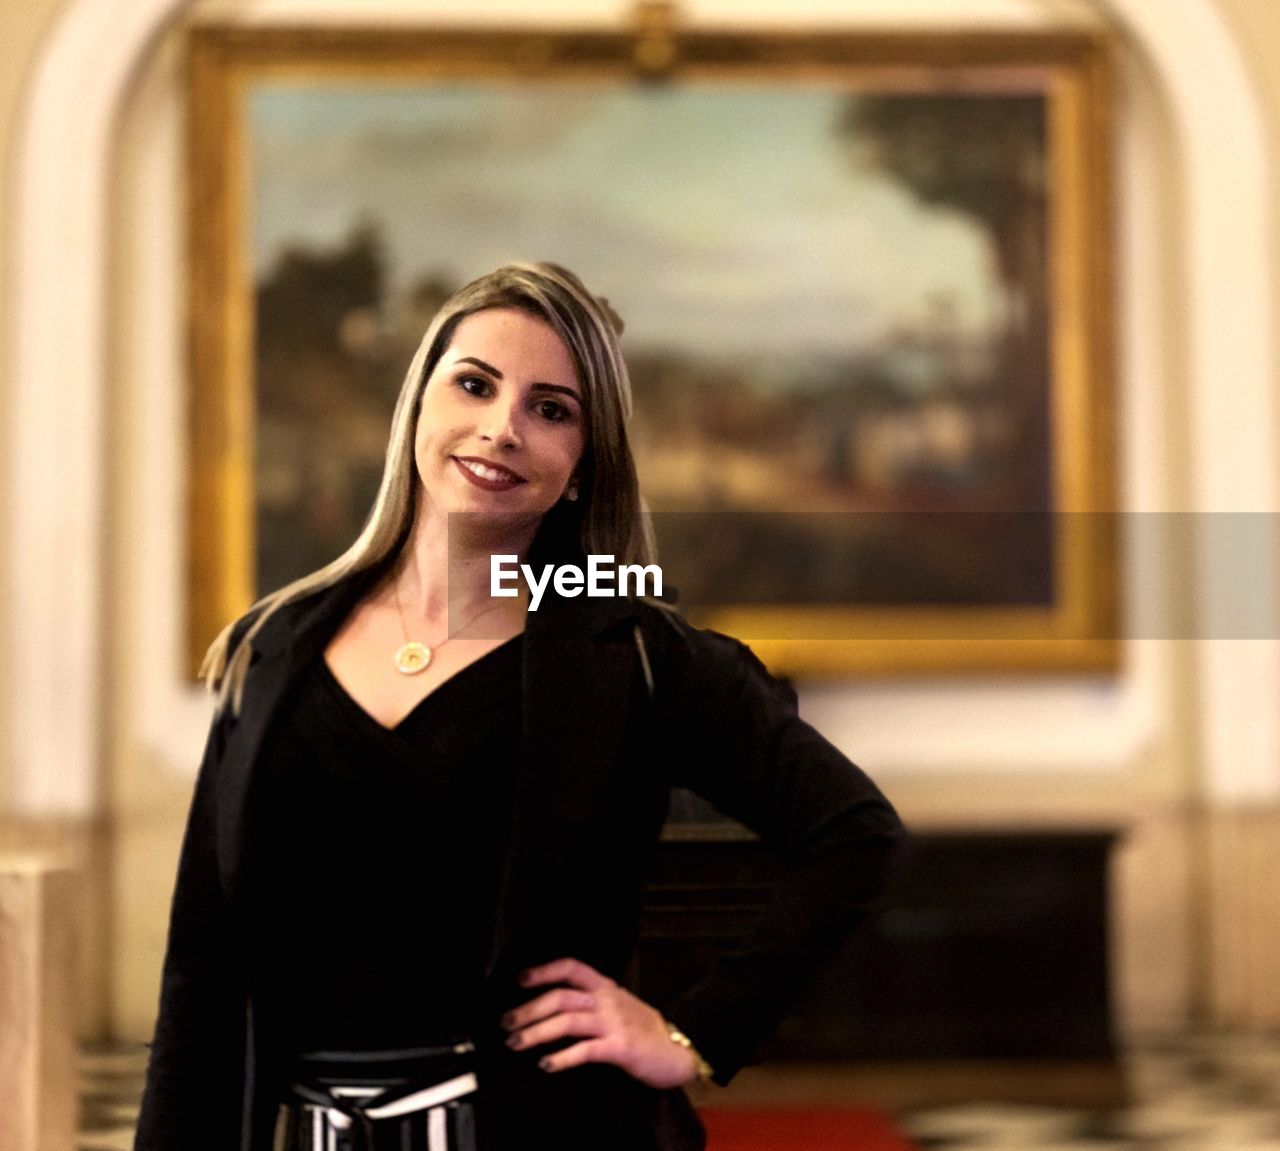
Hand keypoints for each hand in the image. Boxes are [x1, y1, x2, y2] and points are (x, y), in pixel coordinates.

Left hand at [500, 957, 697, 1088]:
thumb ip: (592, 1001)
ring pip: (567, 1021)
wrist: (678, 1050)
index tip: (521, 979)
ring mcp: (614, 1023)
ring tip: (517, 1042)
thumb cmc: (645, 1030)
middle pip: (561, 997)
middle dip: (529, 1009)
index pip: (572, 968)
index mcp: (606, 987)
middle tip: (507, 1022)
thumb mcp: (619, 1005)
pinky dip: (562, 1057)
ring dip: (537, 1032)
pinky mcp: (619, 1047)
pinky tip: (547, 1063)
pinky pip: (585, 1049)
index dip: (545, 971)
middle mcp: (607, 1000)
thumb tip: (555, 1006)